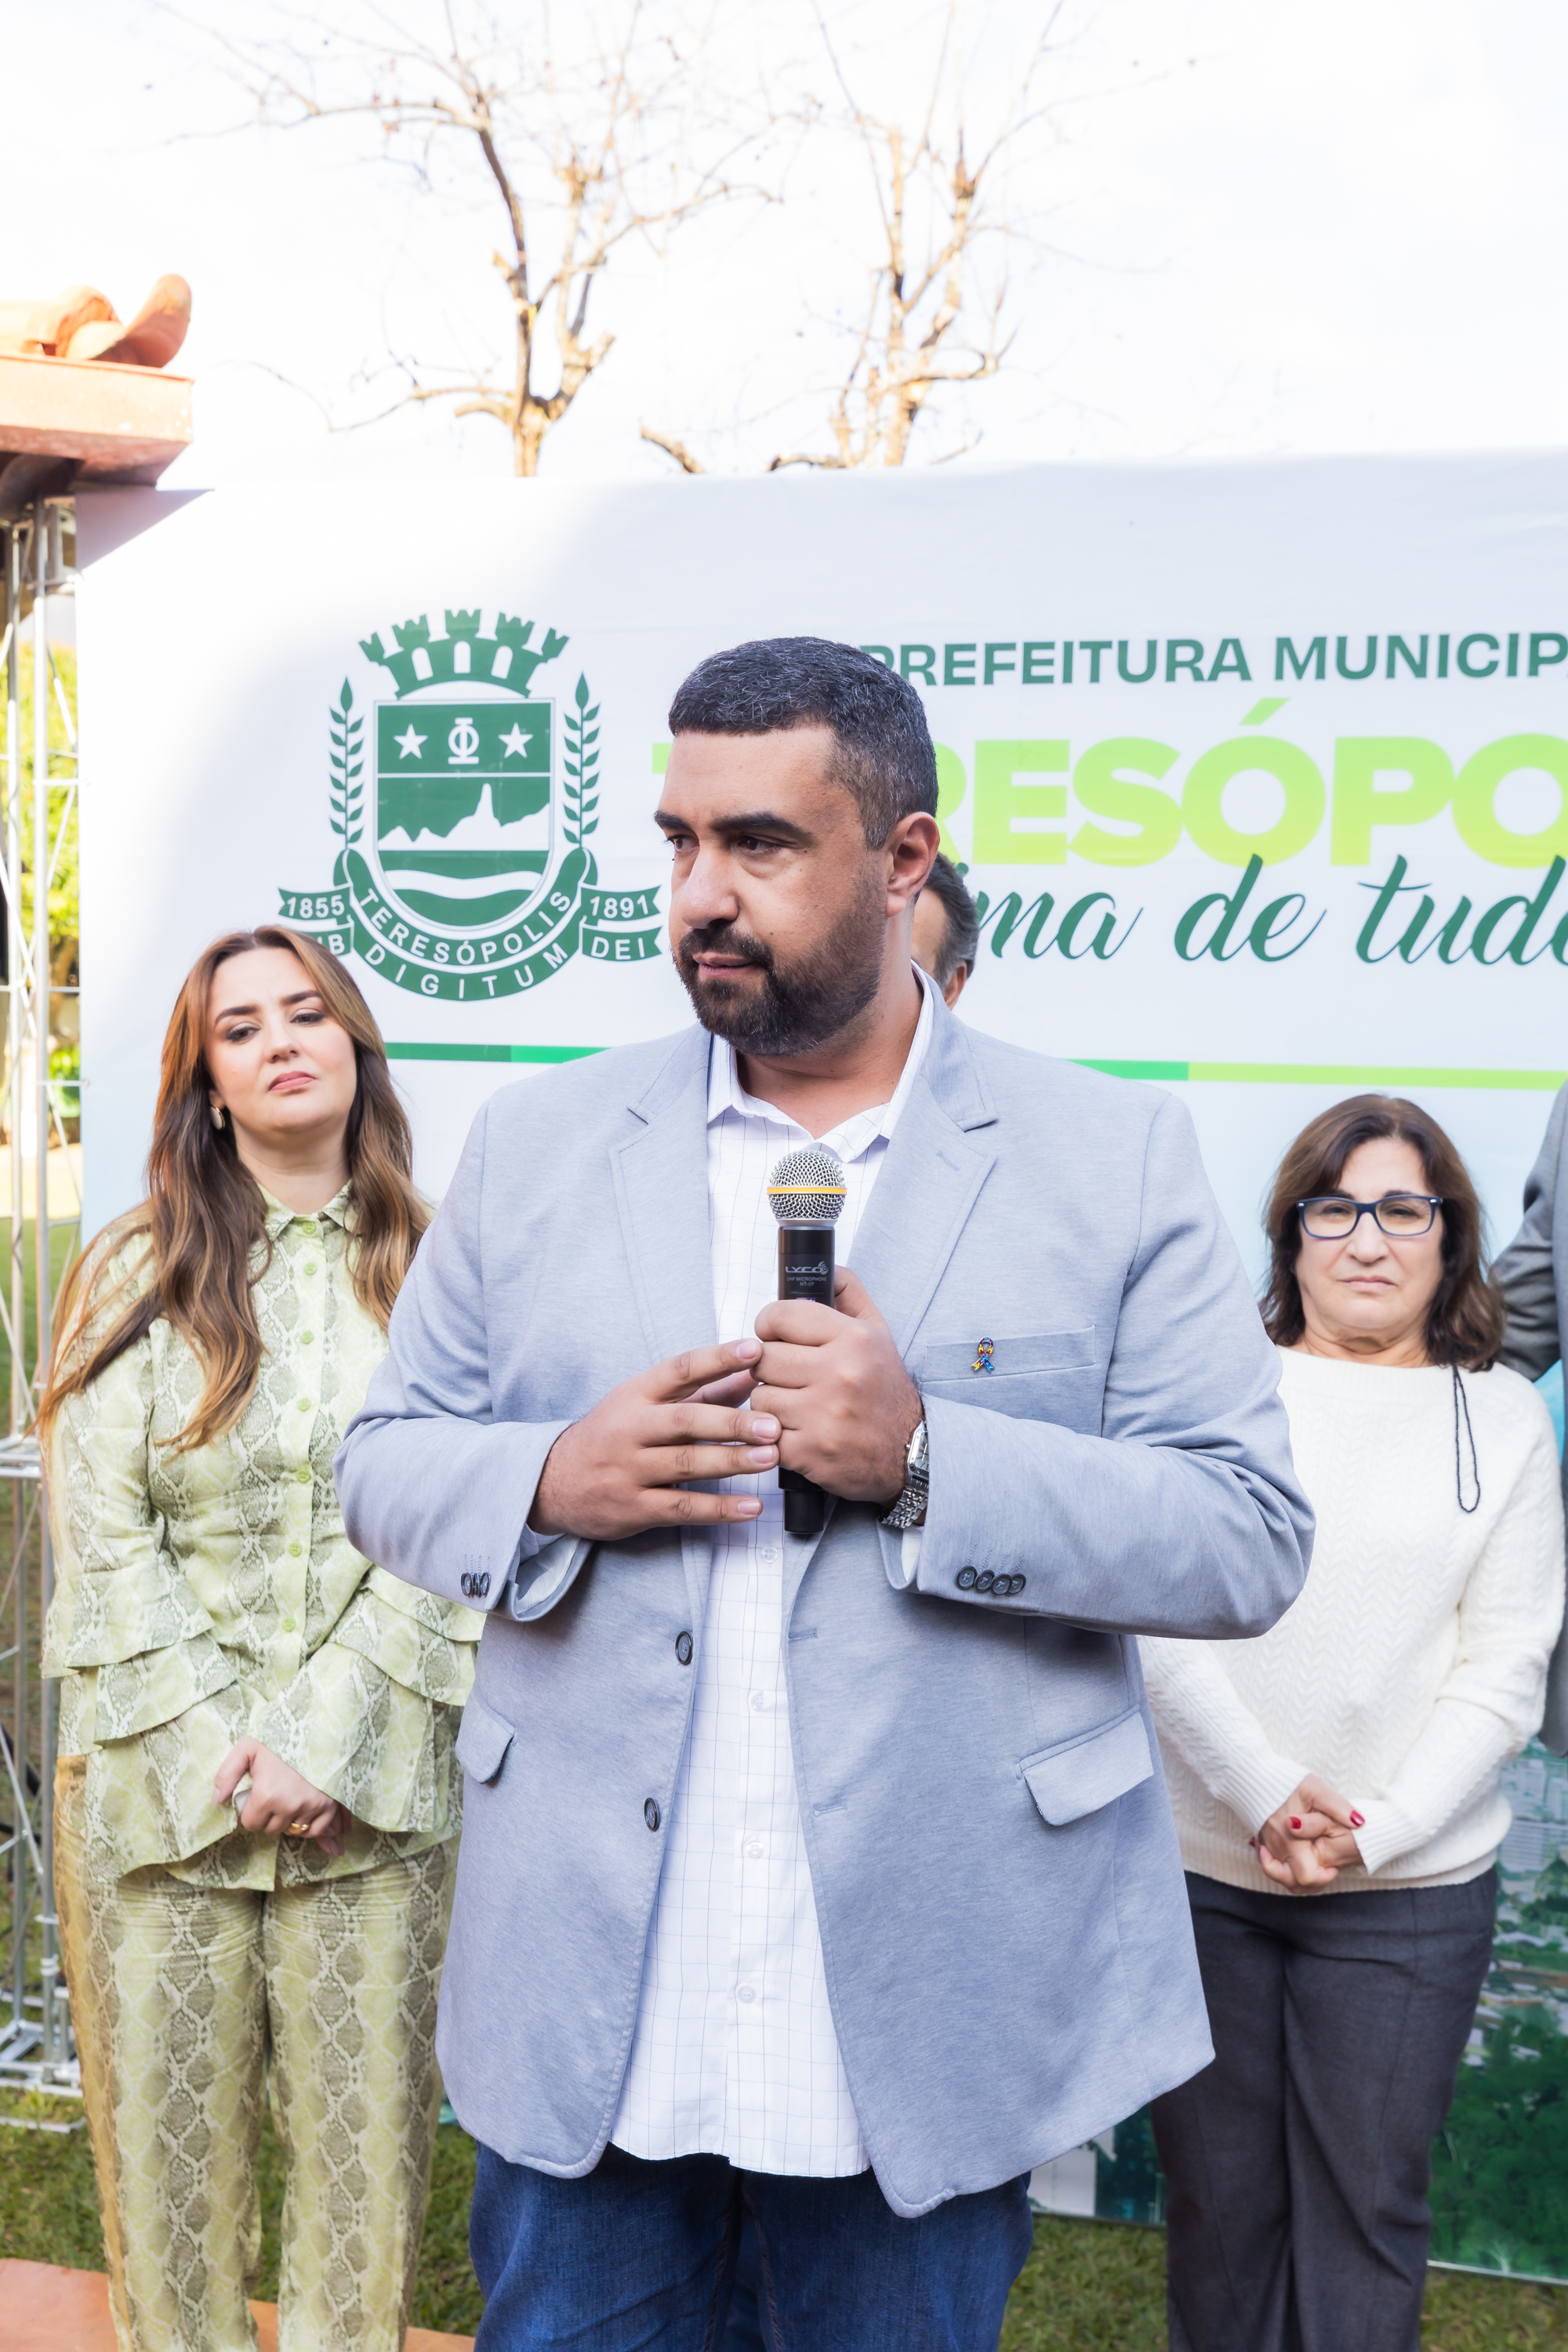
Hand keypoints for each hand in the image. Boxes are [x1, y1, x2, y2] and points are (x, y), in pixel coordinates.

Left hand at [214, 1738, 346, 1856]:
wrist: (317, 1733)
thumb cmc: (280, 1742)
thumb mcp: (248, 1748)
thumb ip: (226, 1773)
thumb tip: (215, 1802)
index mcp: (266, 1796)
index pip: (250, 1824)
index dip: (251, 1813)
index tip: (257, 1799)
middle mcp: (289, 1806)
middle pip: (271, 1830)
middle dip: (269, 1817)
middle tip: (274, 1797)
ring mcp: (311, 1807)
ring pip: (292, 1831)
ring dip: (288, 1820)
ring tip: (288, 1800)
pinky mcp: (328, 1807)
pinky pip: (314, 1831)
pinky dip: (309, 1826)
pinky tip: (304, 1811)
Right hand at [530, 1339, 778, 1540]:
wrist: (553, 1482)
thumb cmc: (613, 1435)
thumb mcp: (645, 1404)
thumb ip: (701, 1390)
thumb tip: (751, 1370)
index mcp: (635, 1395)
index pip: (679, 1370)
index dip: (717, 1358)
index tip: (754, 1350)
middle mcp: (631, 1429)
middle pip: (684, 1421)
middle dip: (731, 1422)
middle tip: (772, 1424)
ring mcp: (629, 1470)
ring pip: (685, 1464)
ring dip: (730, 1461)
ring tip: (770, 1458)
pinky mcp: (633, 1508)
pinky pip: (680, 1508)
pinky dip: (718, 1509)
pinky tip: (750, 1506)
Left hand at [750, 1266, 921, 1503]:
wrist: (909, 1452)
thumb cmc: (885, 1389)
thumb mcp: (878, 1332)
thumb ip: (849, 1293)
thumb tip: (824, 1266)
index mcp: (854, 1339)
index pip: (780, 1316)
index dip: (769, 1325)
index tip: (775, 1336)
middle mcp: (839, 1374)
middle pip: (763, 1358)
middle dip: (770, 1367)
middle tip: (788, 1376)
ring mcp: (822, 1415)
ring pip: (759, 1397)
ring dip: (770, 1402)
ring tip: (795, 1405)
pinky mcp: (808, 1451)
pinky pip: (765, 1432)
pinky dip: (775, 1433)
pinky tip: (797, 1430)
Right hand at [1251, 1774, 1364, 1891]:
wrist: (1253, 1773)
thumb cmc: (1286, 1781)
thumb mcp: (1316, 1789)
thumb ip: (1338, 1807)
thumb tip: (1359, 1822)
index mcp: (1291, 1840)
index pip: (1306, 1877)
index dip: (1322, 1878)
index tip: (1332, 1867)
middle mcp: (1276, 1848)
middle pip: (1292, 1883)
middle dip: (1312, 1882)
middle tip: (1326, 1868)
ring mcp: (1267, 1846)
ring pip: (1282, 1877)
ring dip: (1299, 1878)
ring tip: (1315, 1866)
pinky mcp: (1262, 1842)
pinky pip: (1273, 1865)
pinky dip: (1286, 1868)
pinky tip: (1299, 1857)